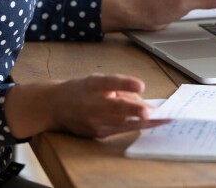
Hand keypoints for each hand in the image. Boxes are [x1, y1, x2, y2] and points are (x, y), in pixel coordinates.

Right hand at [5, 74, 167, 138]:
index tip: (141, 85)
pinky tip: (149, 123)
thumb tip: (143, 100)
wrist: (54, 106)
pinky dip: (135, 126)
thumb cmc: (80, 90)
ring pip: (121, 123)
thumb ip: (119, 88)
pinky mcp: (96, 133)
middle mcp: (91, 103)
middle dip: (135, 111)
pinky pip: (119, 129)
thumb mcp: (97, 81)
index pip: (109, 82)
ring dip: (142, 122)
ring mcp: (93, 121)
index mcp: (91, 84)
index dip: (125, 84)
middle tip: (152, 111)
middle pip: (116, 107)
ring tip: (161, 119)